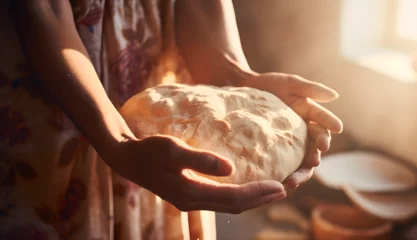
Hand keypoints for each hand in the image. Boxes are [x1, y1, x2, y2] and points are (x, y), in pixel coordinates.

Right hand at [108, 135, 285, 213]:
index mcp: (191, 192)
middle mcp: (193, 201)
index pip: (233, 198)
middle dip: (260, 199)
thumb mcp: (172, 150)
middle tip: (284, 190)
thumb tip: (231, 168)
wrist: (126, 158)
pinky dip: (237, 194)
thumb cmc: (148, 150)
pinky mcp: (187, 194)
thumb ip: (201, 159)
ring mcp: (190, 200)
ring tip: (270, 190)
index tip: (280, 186)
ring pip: (228, 204)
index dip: (258, 193)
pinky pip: (219, 198)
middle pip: (234, 206)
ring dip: (251, 198)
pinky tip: (244, 185)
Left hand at [242, 72, 342, 187]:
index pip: (323, 127)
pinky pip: (282, 166)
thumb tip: (335, 96)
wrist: (244, 88)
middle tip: (314, 161)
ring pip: (301, 163)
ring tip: (292, 181)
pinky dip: (283, 176)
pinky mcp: (275, 152)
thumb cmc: (270, 84)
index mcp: (311, 117)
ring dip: (301, 174)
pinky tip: (278, 183)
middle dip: (315, 157)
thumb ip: (312, 89)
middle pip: (314, 150)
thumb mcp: (291, 83)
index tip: (336, 130)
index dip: (329, 128)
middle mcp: (303, 134)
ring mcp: (290, 145)